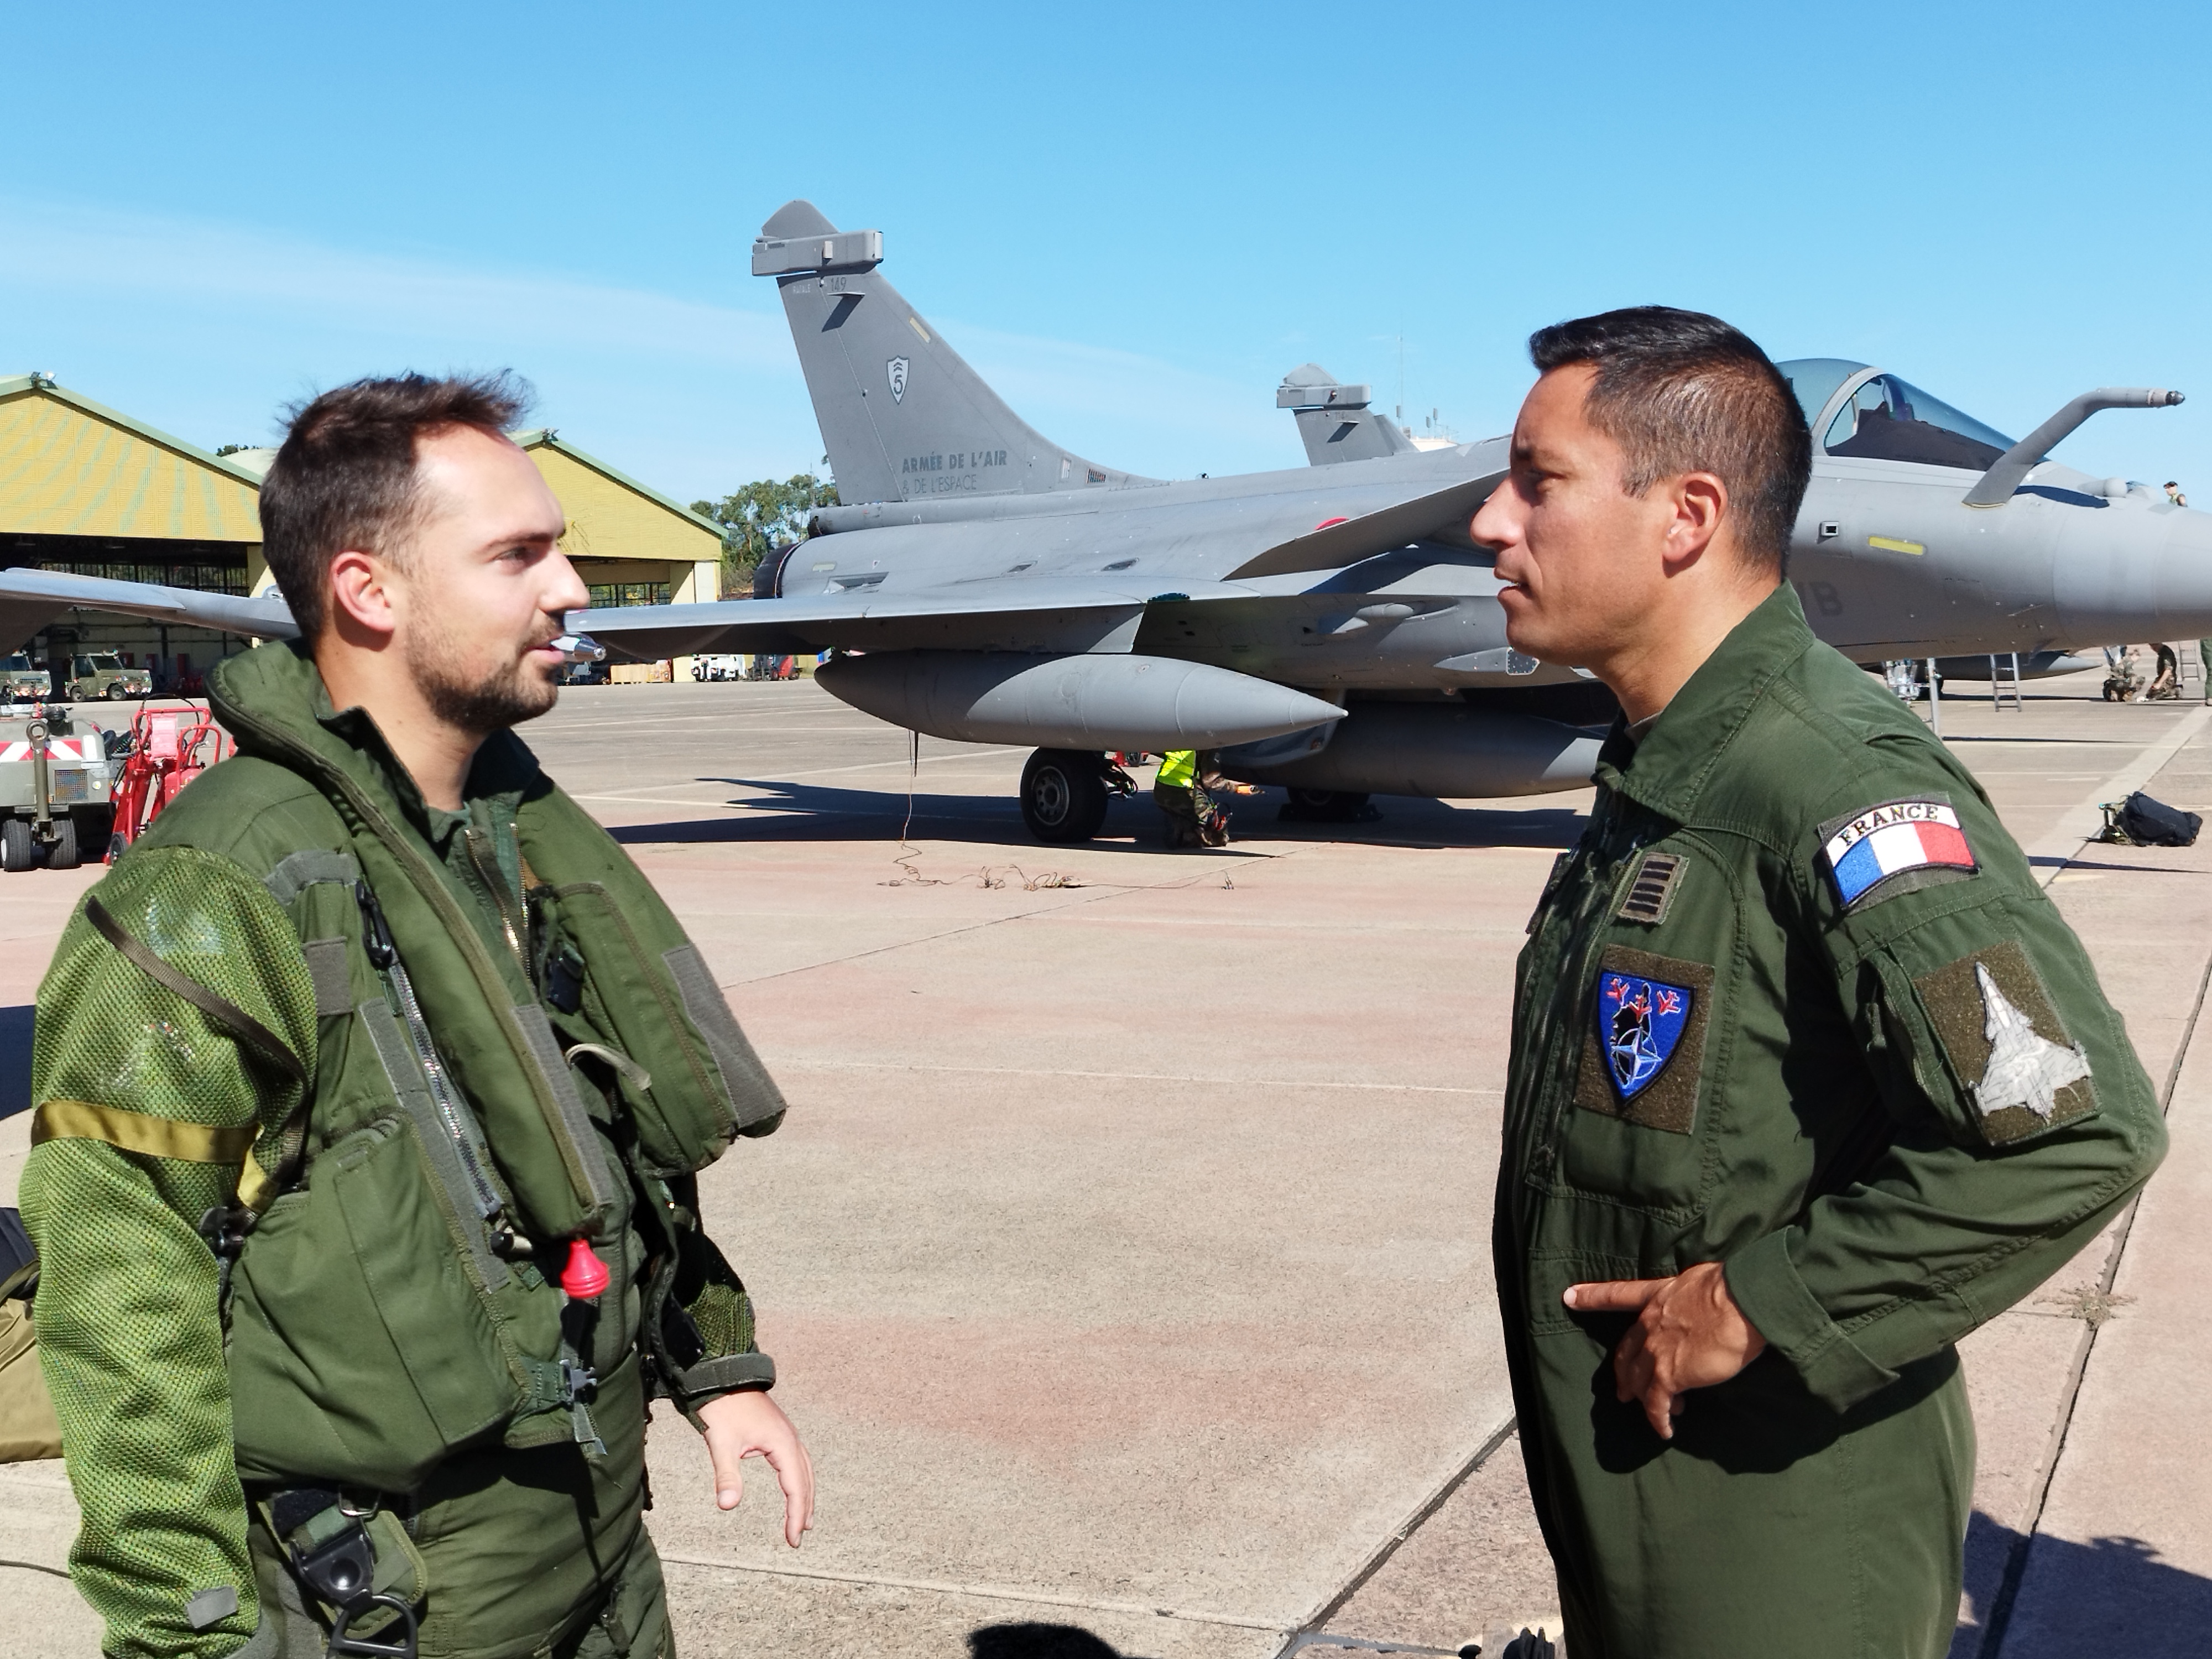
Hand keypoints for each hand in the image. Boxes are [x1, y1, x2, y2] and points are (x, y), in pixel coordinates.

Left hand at [696, 1389, 814, 1546]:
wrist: (722, 1377)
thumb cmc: (723, 1409)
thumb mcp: (722, 1443)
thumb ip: (727, 1475)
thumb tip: (727, 1506)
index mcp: (782, 1443)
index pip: (796, 1487)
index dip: (795, 1515)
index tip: (793, 1540)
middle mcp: (790, 1438)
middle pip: (805, 1480)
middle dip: (803, 1509)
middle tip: (798, 1536)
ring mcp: (786, 1433)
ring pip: (804, 1469)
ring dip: (805, 1494)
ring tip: (803, 1518)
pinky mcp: (778, 1431)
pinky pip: (796, 1460)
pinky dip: (798, 1478)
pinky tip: (791, 1486)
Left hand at [1564, 1261, 1765, 1439]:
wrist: (1740, 1304)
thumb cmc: (1731, 1288)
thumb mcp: (1700, 1280)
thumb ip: (1692, 1293)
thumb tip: (1705, 1296)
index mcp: (1657, 1296)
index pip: (1617, 1295)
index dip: (1592, 1296)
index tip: (1569, 1296)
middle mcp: (1650, 1324)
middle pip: (1626, 1352)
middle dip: (1623, 1372)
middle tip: (1623, 1390)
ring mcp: (1656, 1351)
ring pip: (1637, 1380)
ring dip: (1642, 1397)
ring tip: (1651, 1413)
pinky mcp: (1669, 1376)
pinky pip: (1657, 1404)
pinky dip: (1658, 1419)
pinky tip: (1664, 1430)